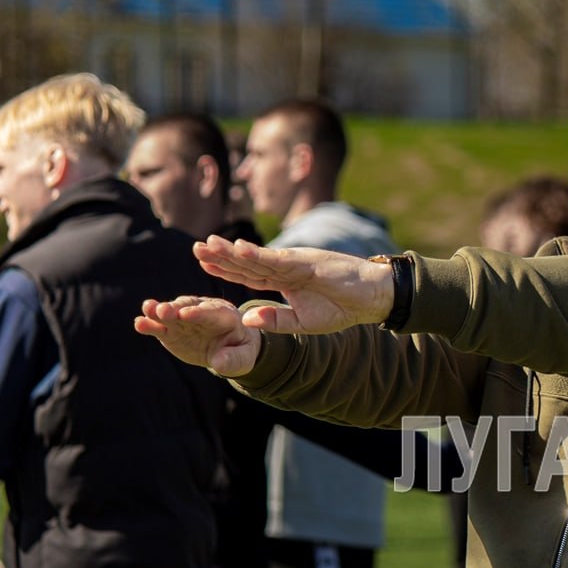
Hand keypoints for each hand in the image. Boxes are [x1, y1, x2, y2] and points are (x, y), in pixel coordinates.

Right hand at [135, 296, 262, 376]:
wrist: (229, 346)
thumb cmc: (240, 349)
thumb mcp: (243, 357)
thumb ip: (233, 359)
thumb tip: (219, 363)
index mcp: (225, 316)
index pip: (211, 313)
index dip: (199, 313)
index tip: (186, 314)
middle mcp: (202, 313)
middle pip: (187, 308)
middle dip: (176, 308)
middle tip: (163, 310)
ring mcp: (184, 320)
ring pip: (171, 312)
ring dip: (159, 311)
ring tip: (148, 309)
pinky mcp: (171, 330)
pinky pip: (160, 326)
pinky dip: (150, 325)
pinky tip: (139, 324)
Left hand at [192, 234, 393, 333]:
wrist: (371, 297)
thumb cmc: (341, 308)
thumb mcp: (303, 323)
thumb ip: (276, 320)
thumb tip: (246, 320)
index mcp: (284, 282)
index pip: (249, 275)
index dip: (226, 269)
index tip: (203, 264)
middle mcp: (285, 268)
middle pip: (247, 263)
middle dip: (221, 256)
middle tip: (196, 248)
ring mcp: (295, 263)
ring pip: (257, 258)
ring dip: (232, 251)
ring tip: (209, 244)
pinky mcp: (306, 262)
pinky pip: (277, 259)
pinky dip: (258, 255)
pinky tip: (239, 249)